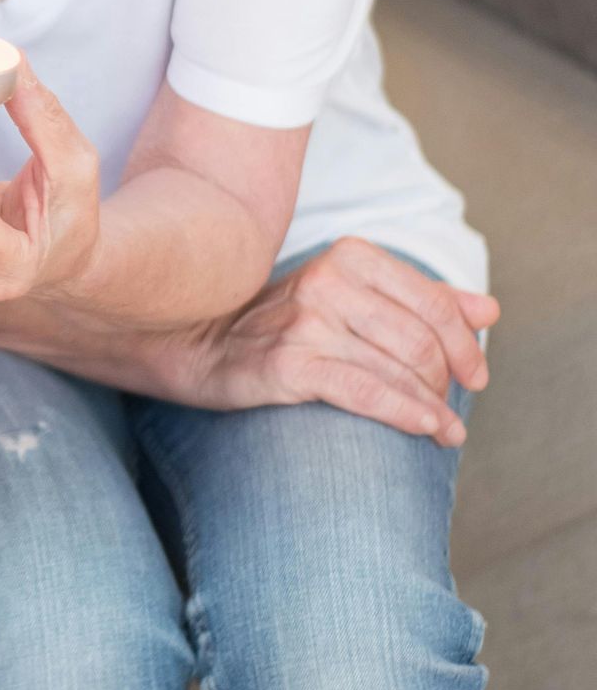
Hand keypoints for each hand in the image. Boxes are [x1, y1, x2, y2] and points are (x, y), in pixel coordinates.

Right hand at [149, 237, 494, 444]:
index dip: (465, 345)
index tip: (476, 377)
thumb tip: (490, 311)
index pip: (434, 302)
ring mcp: (306, 321)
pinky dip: (405, 413)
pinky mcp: (288, 363)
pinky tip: (425, 430)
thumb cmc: (285, 323)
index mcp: (350, 256)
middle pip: (421, 338)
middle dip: (448, 382)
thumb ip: (422, 300)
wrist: (199, 343)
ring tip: (447, 433)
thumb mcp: (353, 297)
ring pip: (398, 367)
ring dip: (434, 409)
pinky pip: (365, 392)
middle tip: (453, 410)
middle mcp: (328, 281)